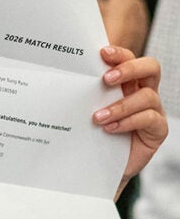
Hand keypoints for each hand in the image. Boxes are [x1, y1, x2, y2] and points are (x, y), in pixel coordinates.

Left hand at [93, 45, 166, 192]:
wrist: (98, 164)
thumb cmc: (93, 133)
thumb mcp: (86, 109)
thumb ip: (83, 92)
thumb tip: (61, 74)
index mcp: (127, 82)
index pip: (129, 59)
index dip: (120, 54)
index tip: (102, 53)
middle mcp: (142, 92)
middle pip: (150, 67)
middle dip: (130, 69)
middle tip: (107, 79)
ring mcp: (152, 110)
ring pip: (147, 96)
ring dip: (121, 105)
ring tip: (98, 117)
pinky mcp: (157, 130)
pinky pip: (149, 119)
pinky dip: (128, 122)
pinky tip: (110, 129)